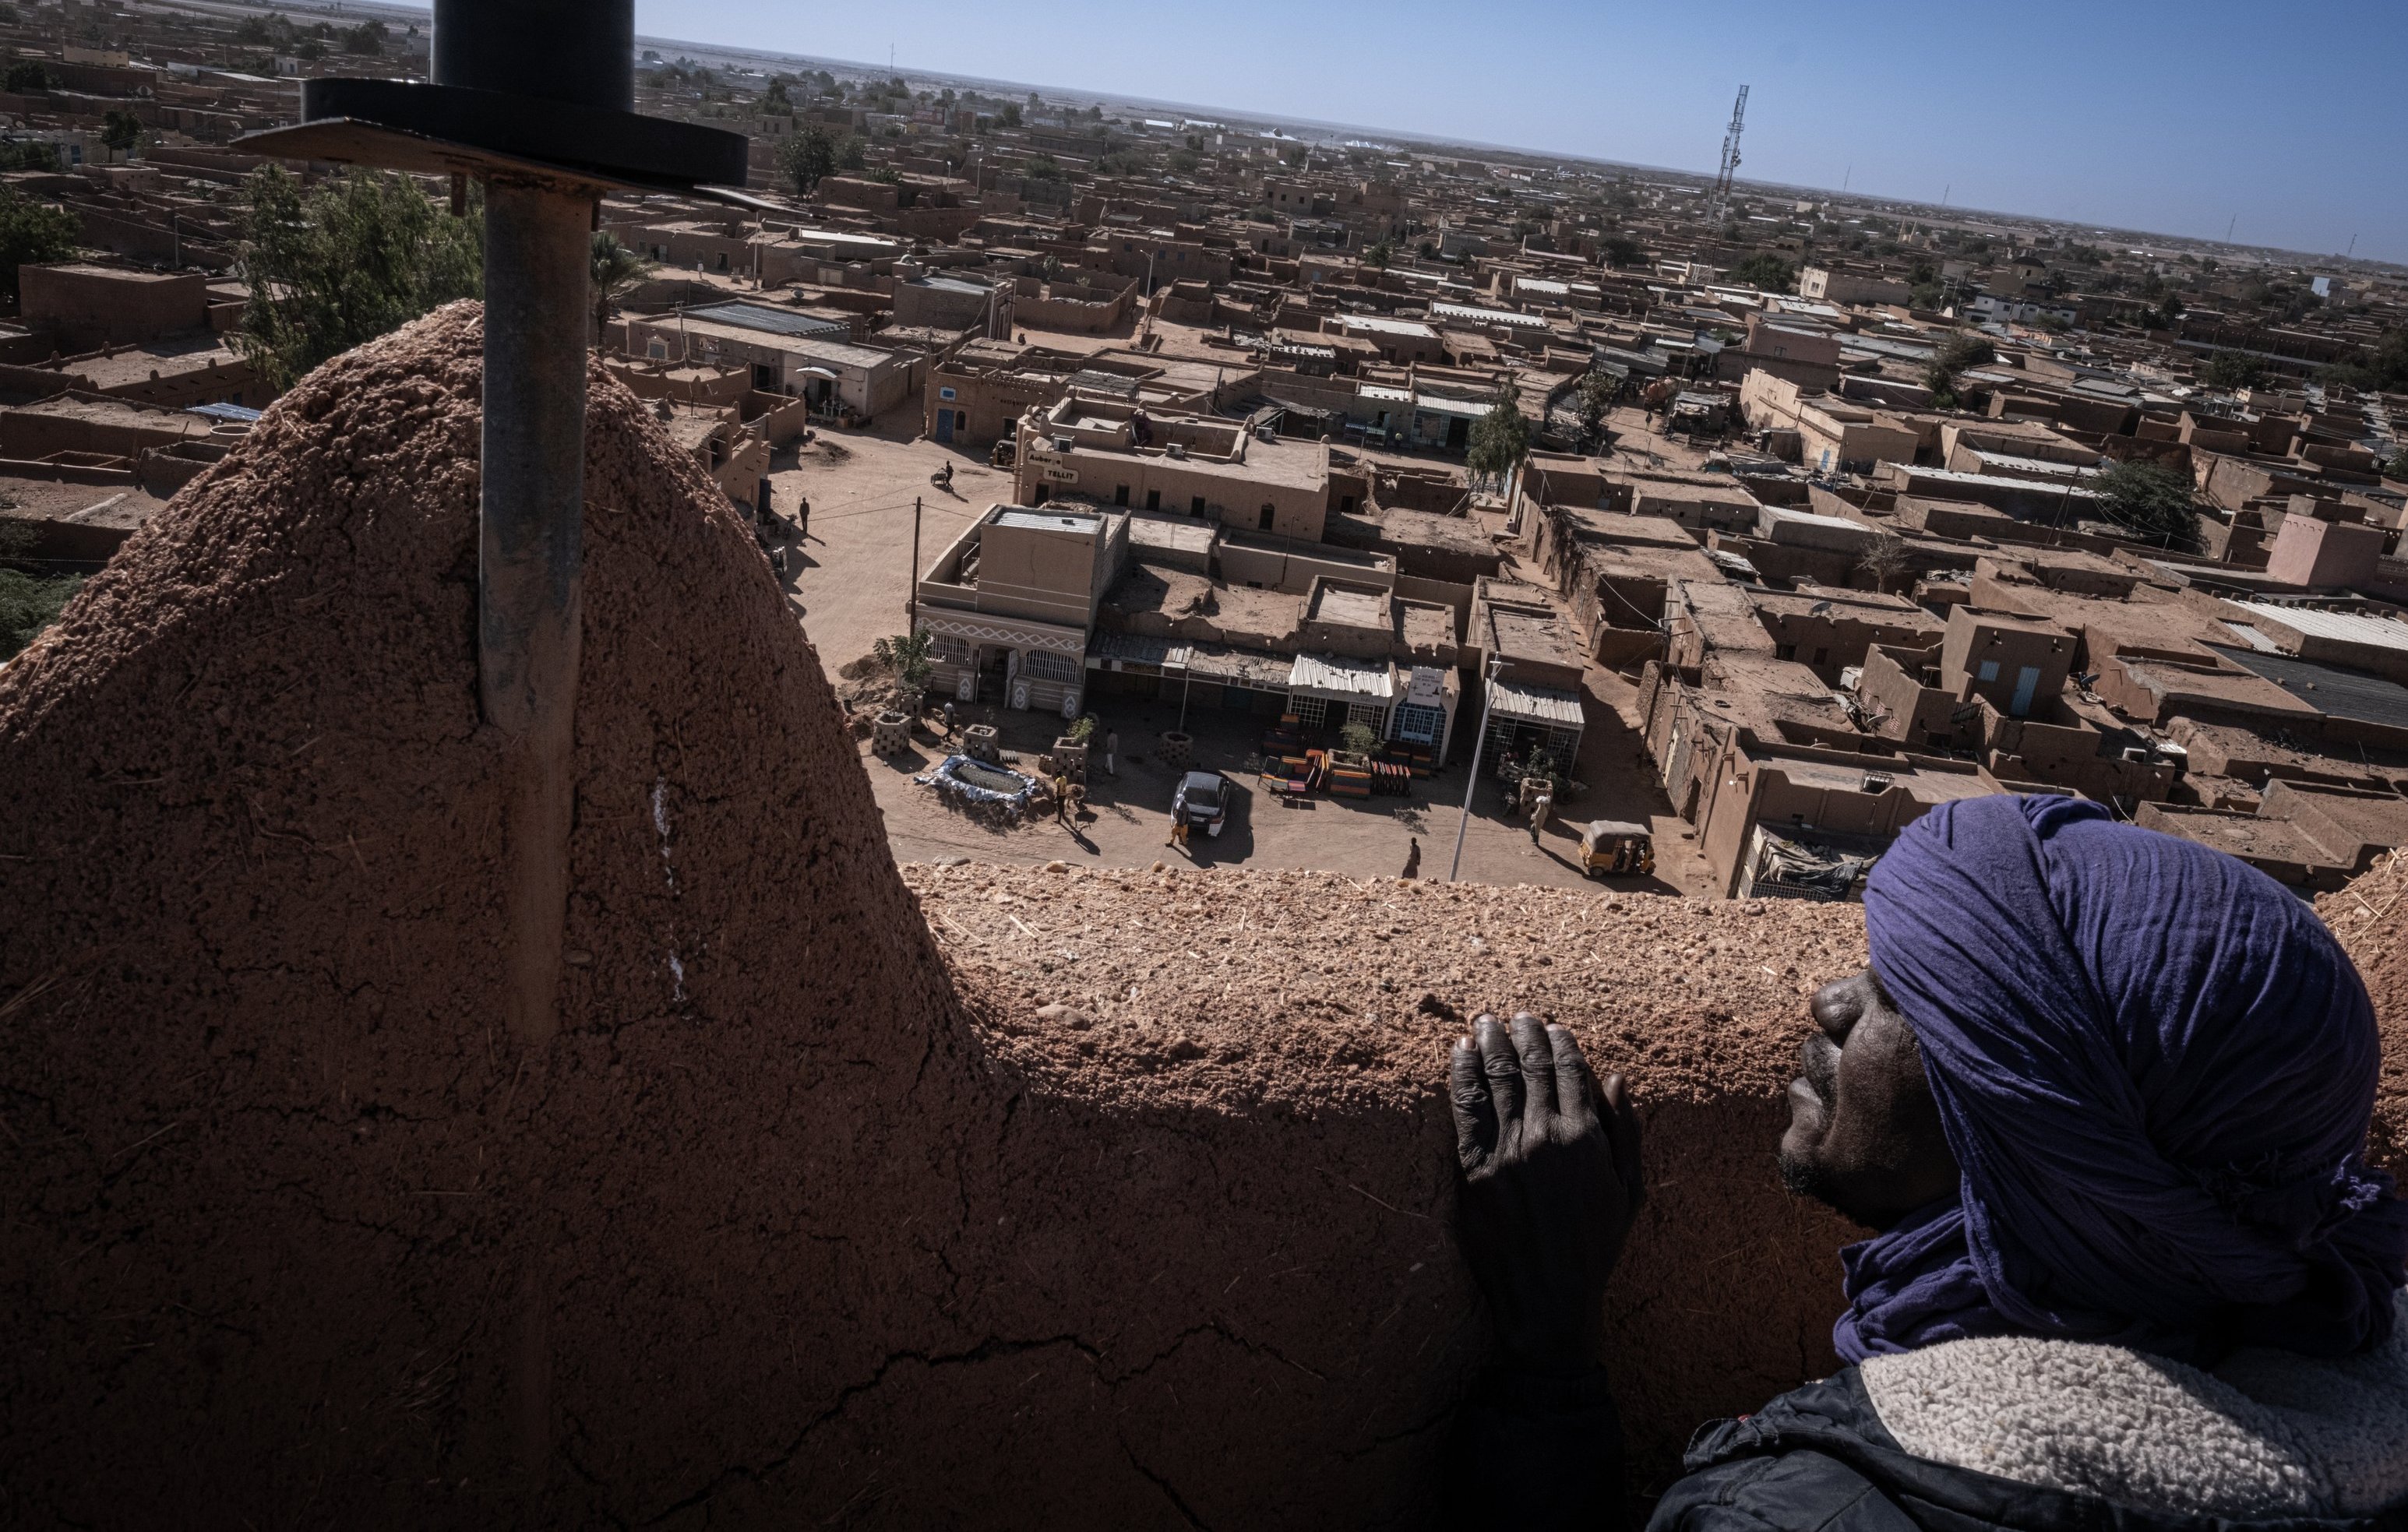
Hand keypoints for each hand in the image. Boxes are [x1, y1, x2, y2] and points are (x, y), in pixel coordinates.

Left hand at [1451, 1013, 1643, 1377]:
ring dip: (1490, 1043)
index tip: (1553, 1026)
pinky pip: (1465, 1108)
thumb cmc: (1594, 1248)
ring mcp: (1507, 1152)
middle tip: (1516, 1015)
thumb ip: (1626, 1132)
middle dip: (1523, 1033)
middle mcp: (1545, 1137)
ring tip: (1485, 1022)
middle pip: (1531, 1067)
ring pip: (1496, 1079)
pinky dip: (1462, 1074)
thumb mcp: (1628, 1192)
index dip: (1560, 1043)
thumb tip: (1617, 1079)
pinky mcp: (1472, 1170)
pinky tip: (1460, 1052)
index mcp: (1587, 1139)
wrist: (1548, 1299)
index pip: (1571, 1072)